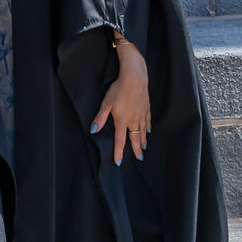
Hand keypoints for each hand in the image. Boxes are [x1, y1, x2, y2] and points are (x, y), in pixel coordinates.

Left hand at [92, 37, 150, 164]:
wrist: (135, 79)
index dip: (119, 152)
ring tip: (143, 147)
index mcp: (122, 121)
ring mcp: (142, 114)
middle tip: (139, 158)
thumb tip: (93, 131)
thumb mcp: (106, 104)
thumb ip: (100, 118)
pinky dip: (148, 127)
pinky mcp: (147, 108)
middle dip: (136, 149)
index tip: (119, 162)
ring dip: (143, 140)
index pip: (120, 140)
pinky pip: (147, 121)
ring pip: (143, 131)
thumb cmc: (118, 90)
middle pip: (135, 138)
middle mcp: (134, 120)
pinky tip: (148, 130)